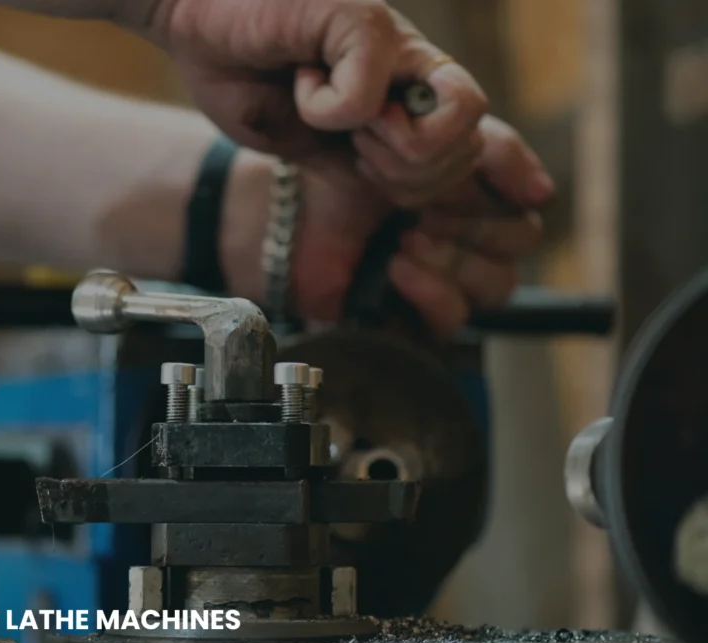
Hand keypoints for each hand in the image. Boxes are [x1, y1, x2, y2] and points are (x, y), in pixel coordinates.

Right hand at [149, 0, 488, 202]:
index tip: (529, 200)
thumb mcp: (317, 151)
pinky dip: (318, 107)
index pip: (493, 145)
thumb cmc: (250, 77)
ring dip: (382, 149)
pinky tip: (301, 76)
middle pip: (467, 156)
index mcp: (413, 103)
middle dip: (403, 180)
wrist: (197, 21)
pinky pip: (366, 103)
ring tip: (333, 115)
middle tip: (352, 146)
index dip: (514, 179)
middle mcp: (419, 71)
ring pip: (451, 130)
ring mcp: (400, 43)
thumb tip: (420, 211)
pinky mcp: (365, 19)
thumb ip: (371, 176)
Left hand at [279, 116, 554, 335]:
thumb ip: (483, 148)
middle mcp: (466, 240)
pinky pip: (451, 322)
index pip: (525, 205)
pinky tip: (397, 267)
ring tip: (406, 237)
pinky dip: (431, 294)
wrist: (282, 209)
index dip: (503, 189)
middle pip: (516, 247)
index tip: (466, 173)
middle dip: (476, 224)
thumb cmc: (343, 164)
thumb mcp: (417, 136)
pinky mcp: (409, 317)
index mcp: (473, 195)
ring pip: (494, 287)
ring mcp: (440, 281)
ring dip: (454, 260)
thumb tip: (543, 191)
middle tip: (425, 207)